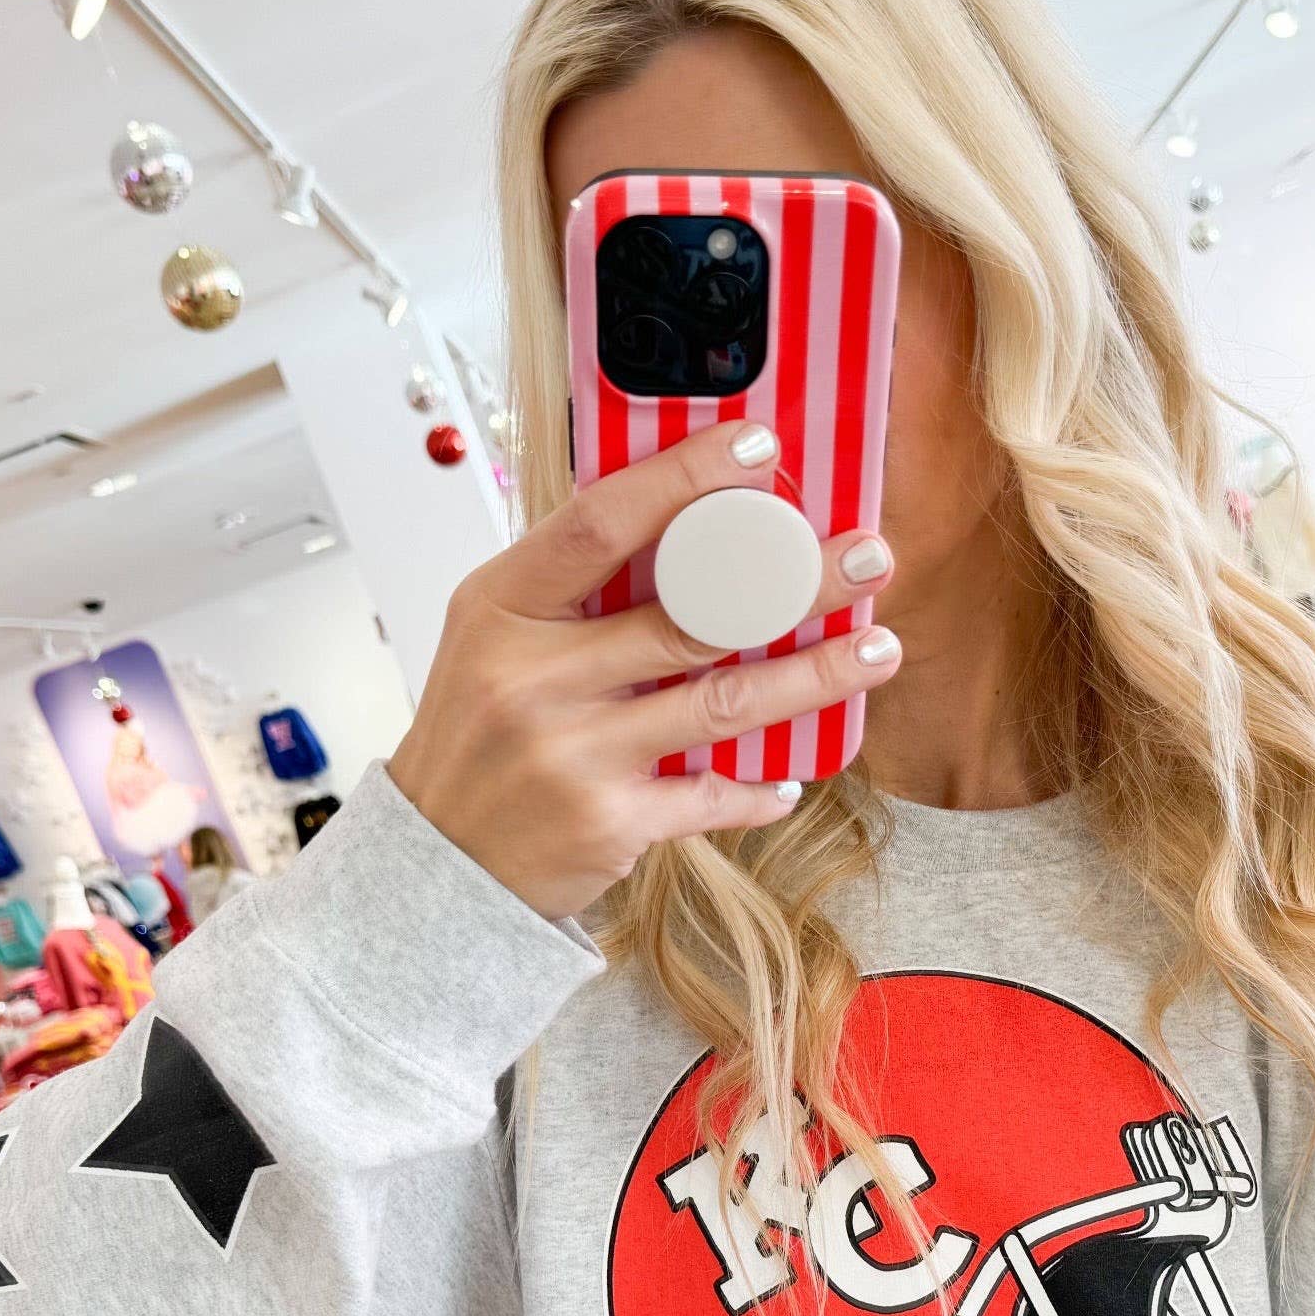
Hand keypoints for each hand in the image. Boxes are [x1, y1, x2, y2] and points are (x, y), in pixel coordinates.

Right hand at [389, 422, 898, 919]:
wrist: (435, 867)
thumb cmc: (476, 740)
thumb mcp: (491, 641)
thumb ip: (571, 590)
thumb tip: (687, 527)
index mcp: (502, 609)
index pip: (603, 522)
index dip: (685, 478)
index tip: (758, 449)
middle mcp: (535, 676)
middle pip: (689, 612)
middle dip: (793, 582)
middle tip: (868, 558)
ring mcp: (574, 753)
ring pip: (722, 701)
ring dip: (813, 676)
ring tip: (879, 649)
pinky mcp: (609, 822)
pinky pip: (710, 795)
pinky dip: (760, 785)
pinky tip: (794, 771)